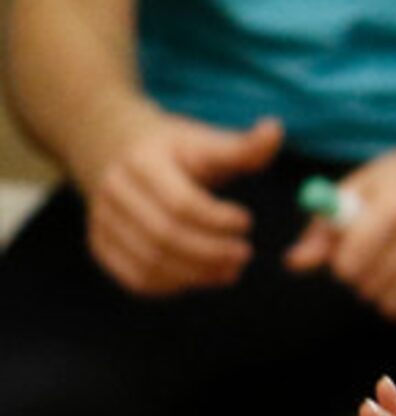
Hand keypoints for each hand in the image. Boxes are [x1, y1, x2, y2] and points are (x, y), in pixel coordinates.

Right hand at [78, 108, 281, 294]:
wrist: (121, 153)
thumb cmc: (177, 150)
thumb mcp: (206, 141)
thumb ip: (242, 146)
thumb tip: (275, 130)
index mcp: (142, 163)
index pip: (181, 203)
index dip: (218, 220)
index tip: (247, 222)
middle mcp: (114, 193)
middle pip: (164, 236)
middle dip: (211, 252)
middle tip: (245, 254)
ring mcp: (101, 221)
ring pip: (149, 262)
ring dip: (196, 274)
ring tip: (231, 270)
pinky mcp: (101, 246)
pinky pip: (136, 277)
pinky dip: (172, 285)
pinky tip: (202, 276)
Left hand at [284, 126, 395, 321]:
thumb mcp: (360, 188)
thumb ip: (323, 227)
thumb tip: (295, 263)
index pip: (349, 264)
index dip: (341, 263)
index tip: (347, 252)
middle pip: (370, 286)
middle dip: (362, 278)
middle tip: (372, 259)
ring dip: (384, 292)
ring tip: (391, 268)